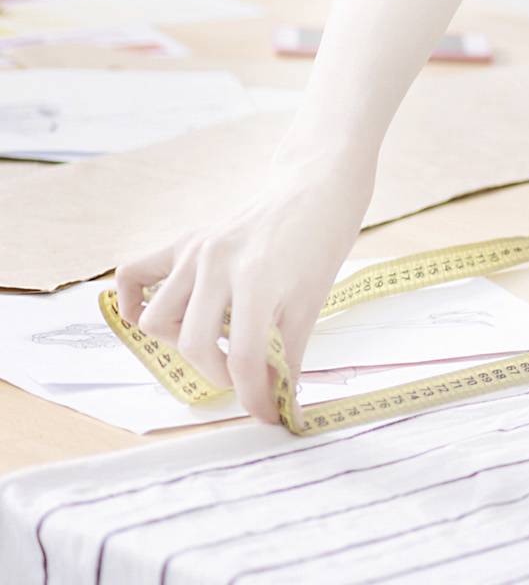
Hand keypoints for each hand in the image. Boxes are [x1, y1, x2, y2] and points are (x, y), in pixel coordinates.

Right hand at [112, 155, 374, 424]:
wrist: (316, 187)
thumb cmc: (321, 242)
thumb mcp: (313, 301)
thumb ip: (290, 354)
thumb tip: (281, 404)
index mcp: (259, 279)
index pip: (243, 357)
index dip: (253, 396)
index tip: (264, 414)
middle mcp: (218, 264)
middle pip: (195, 344)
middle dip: (220, 374)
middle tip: (245, 376)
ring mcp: (195, 250)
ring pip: (157, 318)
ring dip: (183, 343)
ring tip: (217, 340)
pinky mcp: (184, 241)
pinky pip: (135, 273)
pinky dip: (134, 300)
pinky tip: (160, 316)